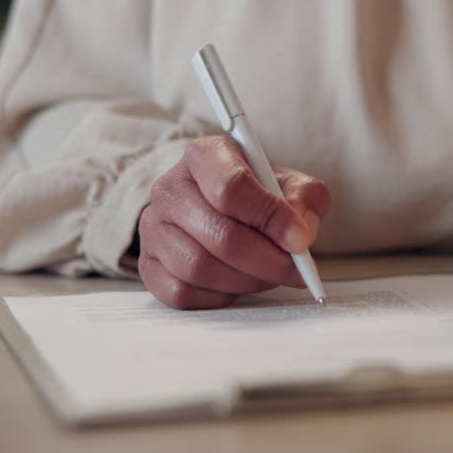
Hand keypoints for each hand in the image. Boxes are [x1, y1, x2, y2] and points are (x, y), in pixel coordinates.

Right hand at [133, 135, 330, 309]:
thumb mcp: (291, 185)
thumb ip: (305, 200)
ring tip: (268, 274)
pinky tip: (237, 283)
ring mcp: (153, 227)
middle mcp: (170, 187)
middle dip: (265, 260)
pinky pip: (181, 293)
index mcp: (205, 155)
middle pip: (219, 234)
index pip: (231, 187)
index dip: (270, 217)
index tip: (299, 240)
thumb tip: (299, 233)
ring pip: (199, 267)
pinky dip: (218, 296)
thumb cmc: (260, 195)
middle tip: (294, 270)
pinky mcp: (147, 264)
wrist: (225, 212)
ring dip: (245, 280)